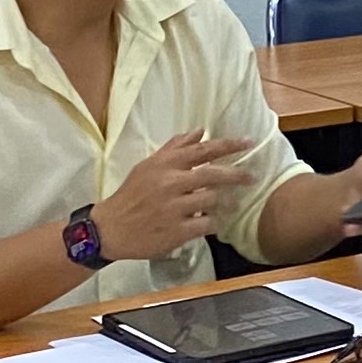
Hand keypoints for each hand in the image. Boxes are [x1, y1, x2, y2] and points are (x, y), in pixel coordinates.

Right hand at [97, 132, 258, 262]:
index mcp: (165, 165)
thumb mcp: (149, 166)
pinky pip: (206, 225)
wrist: (110, 228)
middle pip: (213, 175)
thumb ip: (175, 148)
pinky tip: (211, 222)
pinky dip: (213, 223)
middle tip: (251, 177)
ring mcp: (174, 208)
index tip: (249, 142)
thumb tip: (200, 131)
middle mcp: (171, 183)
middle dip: (237, 175)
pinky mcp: (177, 231)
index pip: (203, 150)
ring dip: (224, 203)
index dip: (228, 145)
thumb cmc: (132, 195)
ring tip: (229, 205)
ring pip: (212, 200)